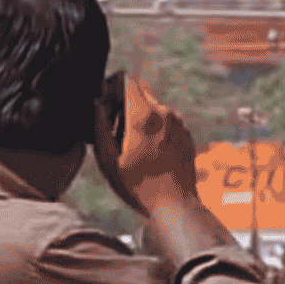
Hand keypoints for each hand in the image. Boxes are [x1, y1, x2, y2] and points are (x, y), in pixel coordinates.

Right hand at [92, 76, 198, 213]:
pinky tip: (148, 151)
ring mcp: (179, 123)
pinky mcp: (186, 133)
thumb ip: (100, 125)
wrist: (175, 203)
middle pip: (139, 91)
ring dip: (138, 116)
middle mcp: (166, 113)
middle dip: (123, 103)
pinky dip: (154, 127)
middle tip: (114, 130)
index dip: (110, 87)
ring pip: (152, 106)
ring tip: (130, 145)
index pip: (126, 80)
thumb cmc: (138, 185)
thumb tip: (98, 103)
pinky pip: (165, 120)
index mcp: (144, 116)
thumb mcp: (108, 158)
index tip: (104, 105)